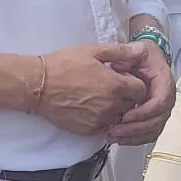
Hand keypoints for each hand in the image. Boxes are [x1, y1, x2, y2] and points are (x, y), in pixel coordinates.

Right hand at [33, 45, 148, 135]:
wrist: (39, 85)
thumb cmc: (63, 65)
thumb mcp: (92, 51)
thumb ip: (120, 52)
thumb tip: (140, 51)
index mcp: (115, 85)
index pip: (141, 90)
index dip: (134, 82)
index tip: (121, 78)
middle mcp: (111, 106)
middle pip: (131, 104)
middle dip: (125, 96)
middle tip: (109, 86)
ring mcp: (100, 120)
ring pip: (118, 117)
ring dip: (114, 108)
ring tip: (98, 97)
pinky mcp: (88, 130)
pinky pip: (104, 126)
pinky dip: (101, 118)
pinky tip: (89, 107)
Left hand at [107, 40, 174, 143]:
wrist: (144, 60)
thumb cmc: (140, 55)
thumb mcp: (136, 49)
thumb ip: (128, 54)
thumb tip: (120, 66)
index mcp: (164, 82)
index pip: (161, 102)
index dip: (145, 112)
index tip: (125, 116)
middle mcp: (166, 98)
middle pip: (158, 120)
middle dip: (136, 128)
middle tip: (115, 130)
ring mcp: (160, 109)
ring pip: (153, 130)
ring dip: (134, 136)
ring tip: (113, 136)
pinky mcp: (153, 118)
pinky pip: (148, 134)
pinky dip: (135, 139)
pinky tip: (119, 139)